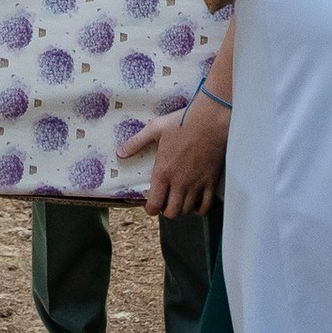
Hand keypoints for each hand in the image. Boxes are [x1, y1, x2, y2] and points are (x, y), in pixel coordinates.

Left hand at [121, 85, 229, 216]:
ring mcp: (196, 184)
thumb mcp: (155, 129)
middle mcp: (179, 183)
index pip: (154, 204)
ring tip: (180, 199)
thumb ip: (136, 143)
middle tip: (166, 201)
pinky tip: (197, 201)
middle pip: (171, 212)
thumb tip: (120, 153)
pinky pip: (206, 206)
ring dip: (182, 208)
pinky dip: (201, 208)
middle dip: (166, 210)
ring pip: (187, 210)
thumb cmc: (182, 122)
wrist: (210, 120)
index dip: (151, 209)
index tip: (152, 205)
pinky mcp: (211, 182)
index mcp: (163, 172)